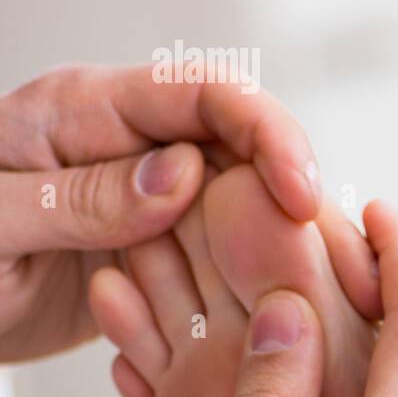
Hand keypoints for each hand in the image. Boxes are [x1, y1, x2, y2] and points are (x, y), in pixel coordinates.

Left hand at [0, 63, 320, 361]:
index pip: (202, 93)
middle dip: (294, 187)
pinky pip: (223, 247)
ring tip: (316, 283)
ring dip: (283, 235)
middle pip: (243, 141)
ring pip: (245, 197)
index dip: (266, 133)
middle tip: (320, 252)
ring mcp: (144, 194)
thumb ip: (78, 198)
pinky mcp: (154, 244)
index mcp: (81, 110)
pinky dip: (255, 271)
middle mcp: (126, 143)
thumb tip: (183, 174)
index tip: (300, 193)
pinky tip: (275, 303)